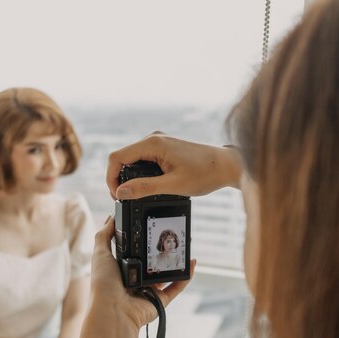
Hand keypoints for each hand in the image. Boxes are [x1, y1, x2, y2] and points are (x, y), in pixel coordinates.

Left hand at [90, 216, 195, 329]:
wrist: (112, 310)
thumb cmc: (104, 283)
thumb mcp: (100, 253)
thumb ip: (104, 235)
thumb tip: (111, 218)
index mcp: (121, 268)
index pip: (133, 252)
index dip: (142, 241)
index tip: (151, 227)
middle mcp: (135, 279)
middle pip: (152, 262)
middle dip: (162, 250)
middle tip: (171, 235)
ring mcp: (148, 290)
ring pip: (166, 274)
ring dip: (176, 261)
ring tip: (184, 246)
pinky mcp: (160, 300)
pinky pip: (176, 287)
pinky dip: (186, 276)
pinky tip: (192, 263)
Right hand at [106, 132, 242, 199]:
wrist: (227, 165)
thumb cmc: (204, 173)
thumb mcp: (173, 185)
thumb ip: (144, 188)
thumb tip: (121, 191)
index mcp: (153, 143)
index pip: (117, 157)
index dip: (111, 178)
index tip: (118, 196)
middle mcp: (153, 138)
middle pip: (123, 157)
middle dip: (120, 178)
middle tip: (126, 199)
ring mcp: (159, 142)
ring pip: (133, 159)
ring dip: (130, 176)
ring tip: (137, 194)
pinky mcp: (165, 147)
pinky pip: (144, 159)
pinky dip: (141, 172)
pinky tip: (149, 185)